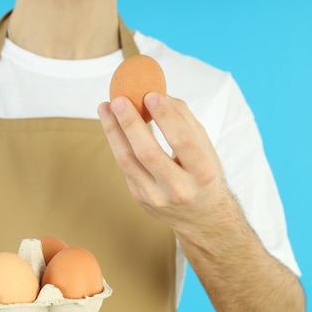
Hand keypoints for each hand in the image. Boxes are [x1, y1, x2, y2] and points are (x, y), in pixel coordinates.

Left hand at [97, 92, 234, 235]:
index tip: (150, 94)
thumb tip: (158, 94)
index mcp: (204, 173)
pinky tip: (111, 124)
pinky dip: (116, 143)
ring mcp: (157, 197)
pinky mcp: (140, 198)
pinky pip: (125, 167)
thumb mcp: (206, 149)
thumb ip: (185, 121)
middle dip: (131, 124)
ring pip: (128, 161)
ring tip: (105, 107)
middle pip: (149, 153)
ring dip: (113, 131)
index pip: (183, 141)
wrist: (201, 218)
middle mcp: (180, 189)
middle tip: (119, 100)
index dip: (165, 117)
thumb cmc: (203, 174)